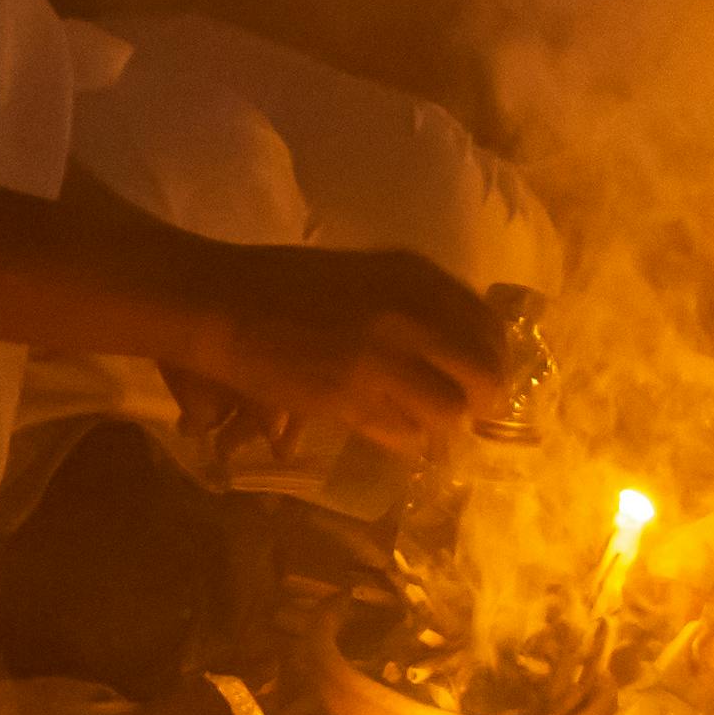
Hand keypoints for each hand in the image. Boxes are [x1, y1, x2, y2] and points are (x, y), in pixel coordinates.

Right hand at [186, 245, 511, 451]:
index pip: (488, 325)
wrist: (221, 302)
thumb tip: (459, 347)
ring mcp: (381, 357)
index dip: (492, 357)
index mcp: (413, 275)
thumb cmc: (285, 284)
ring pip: (448, 409)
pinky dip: (403, 439)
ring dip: (440, 423)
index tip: (481, 374)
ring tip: (423, 425)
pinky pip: (403, 432)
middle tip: (464, 410)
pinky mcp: (350, 396)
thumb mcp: (365, 277)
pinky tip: (389, 431)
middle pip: (483, 373)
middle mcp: (409, 314)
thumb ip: (412, 305)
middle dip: (480, 399)